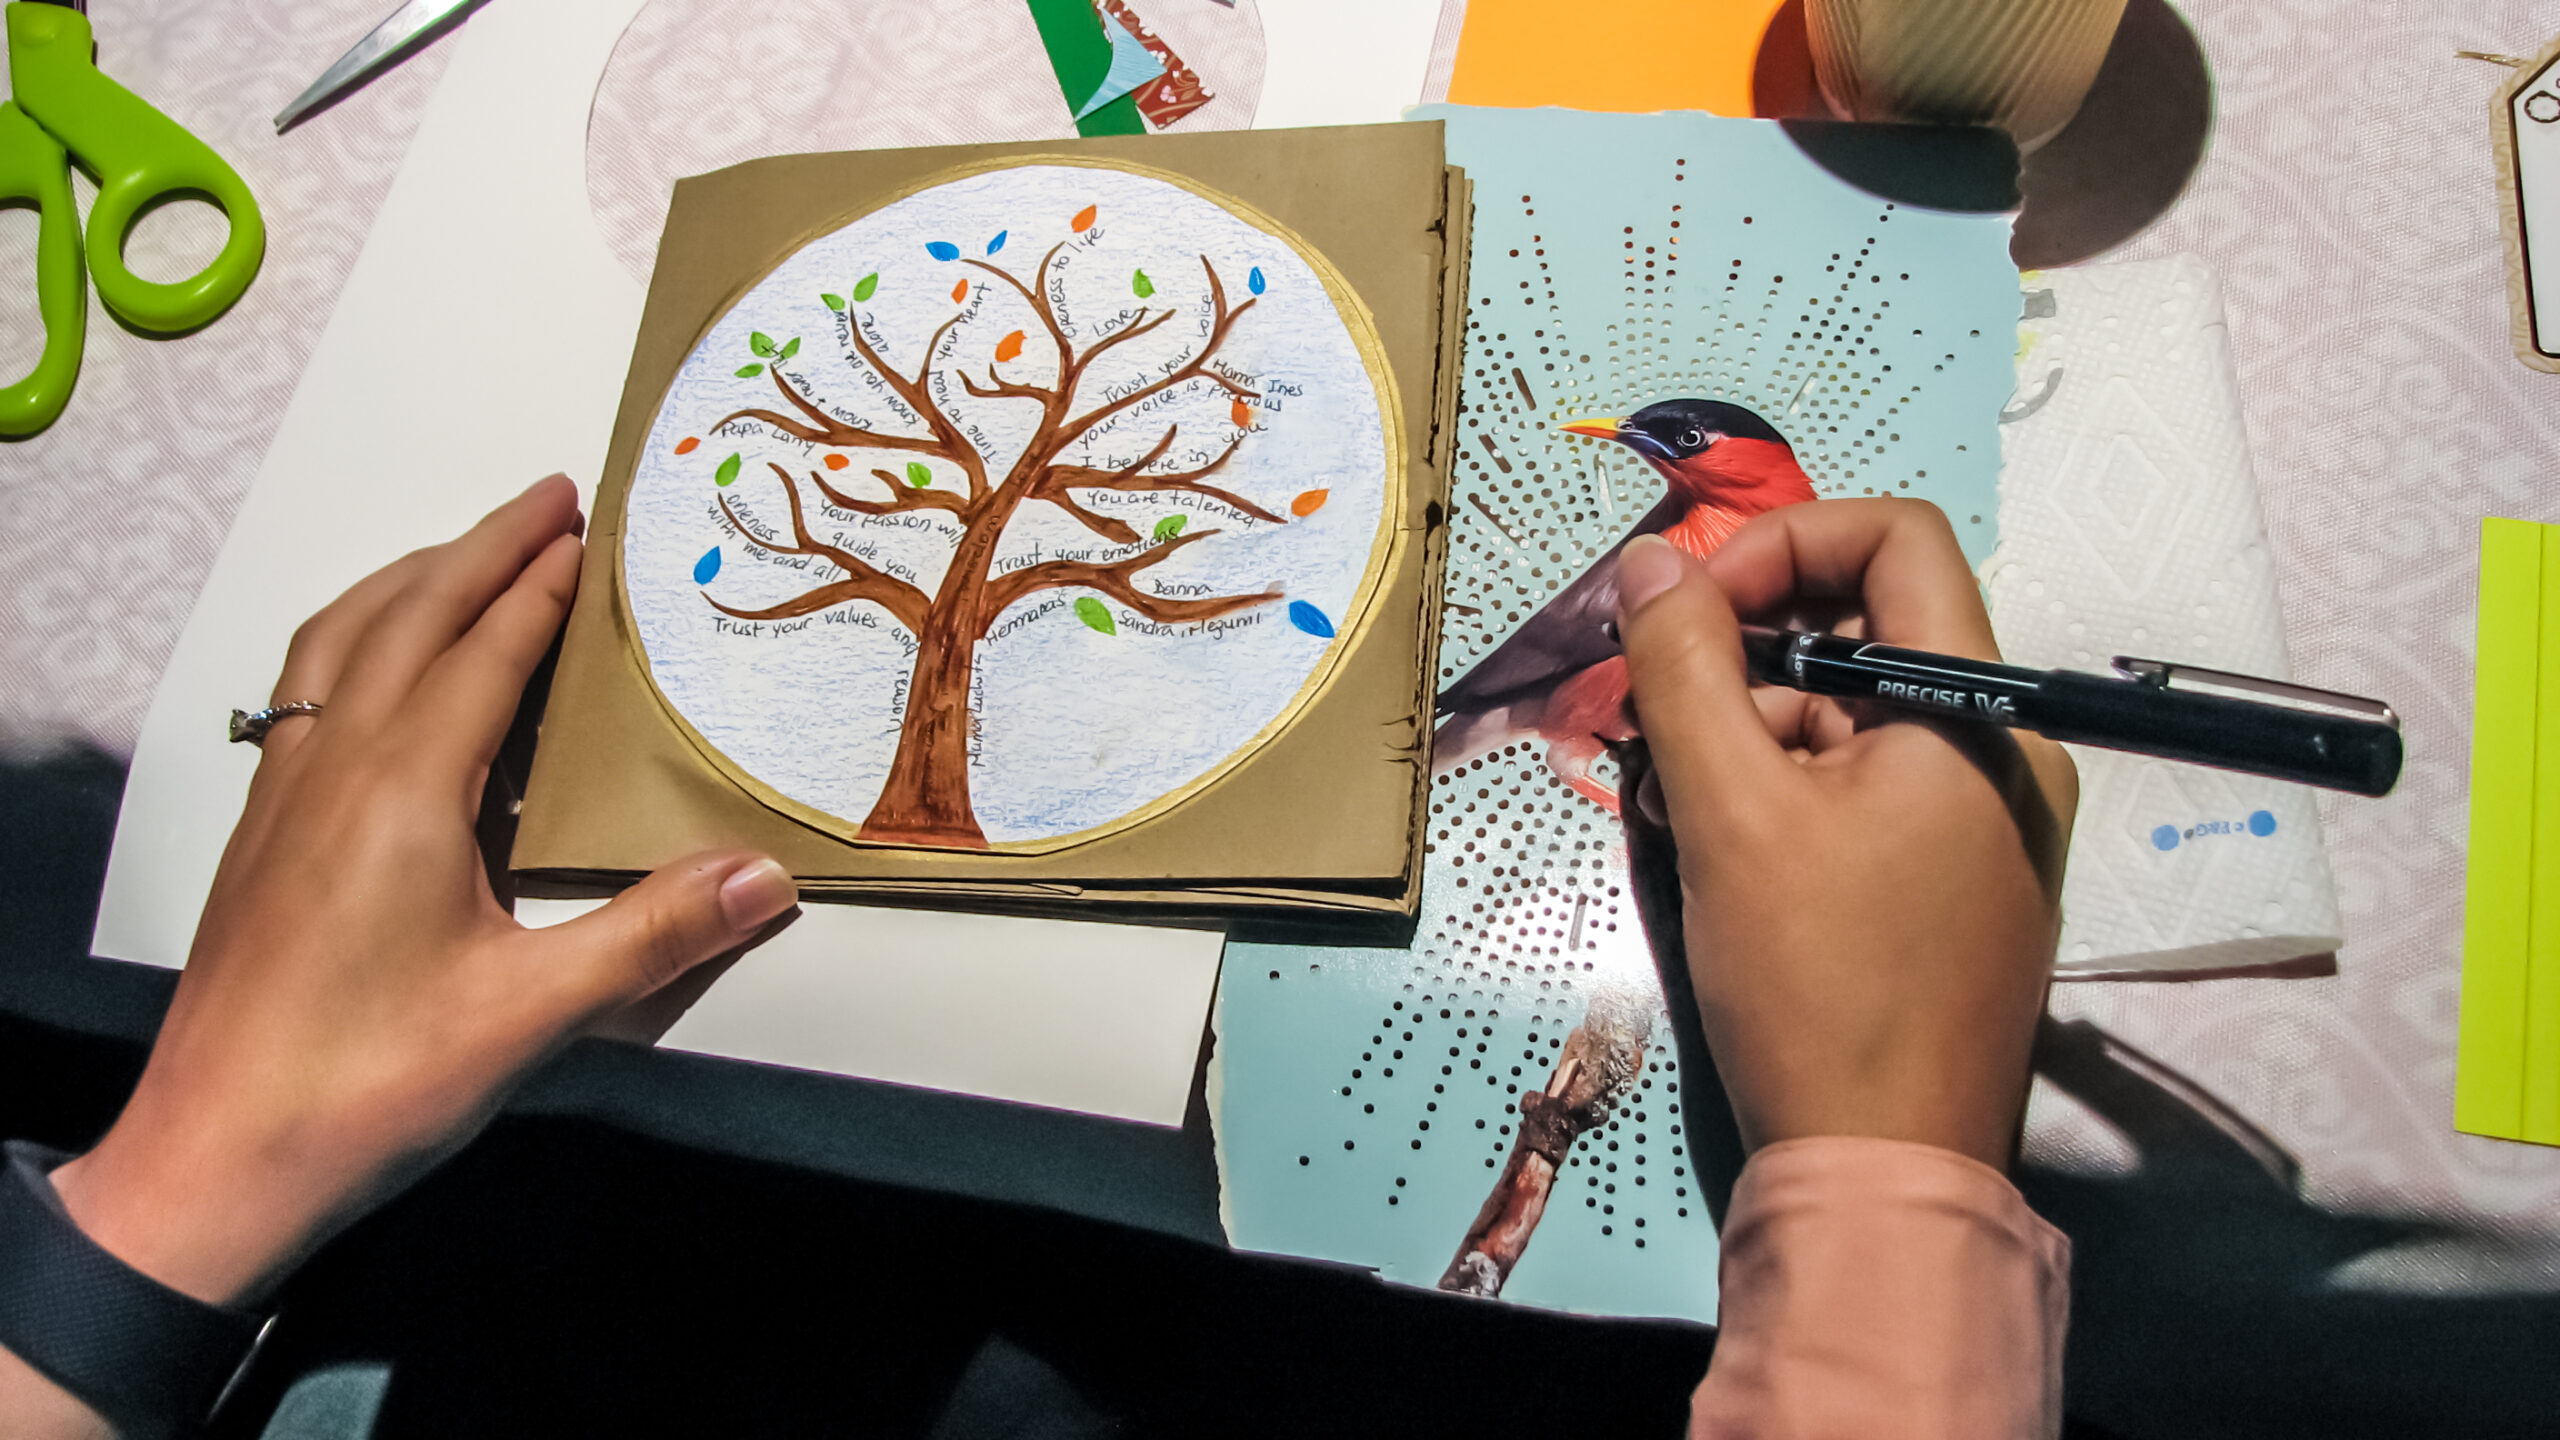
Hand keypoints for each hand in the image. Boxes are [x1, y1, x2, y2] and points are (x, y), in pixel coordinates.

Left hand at [45, 476, 799, 1306]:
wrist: (215, 1161)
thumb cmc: (365, 1087)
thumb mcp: (529, 1015)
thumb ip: (651, 936)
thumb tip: (763, 877)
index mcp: (402, 791)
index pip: (483, 654)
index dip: (541, 587)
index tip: (591, 530)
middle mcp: (333, 770)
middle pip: (407, 617)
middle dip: (481, 547)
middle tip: (548, 498)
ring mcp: (284, 798)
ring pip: (341, 644)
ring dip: (410, 581)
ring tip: (470, 553)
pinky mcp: (262, 836)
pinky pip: (304, 693)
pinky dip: (354, 639)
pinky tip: (378, 670)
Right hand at [1614, 499, 2074, 1170]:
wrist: (1883, 1173)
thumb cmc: (1814, 985)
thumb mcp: (1728, 814)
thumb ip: (1684, 671)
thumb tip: (1649, 564)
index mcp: (1977, 711)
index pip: (1893, 539)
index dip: (1778, 545)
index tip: (1688, 613)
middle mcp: (2004, 749)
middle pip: (1863, 630)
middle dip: (1741, 659)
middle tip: (1655, 721)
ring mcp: (1988, 821)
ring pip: (1850, 717)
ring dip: (1748, 740)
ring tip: (1676, 818)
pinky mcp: (1960, 882)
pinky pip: (1868, 791)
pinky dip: (1785, 801)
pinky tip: (1719, 860)